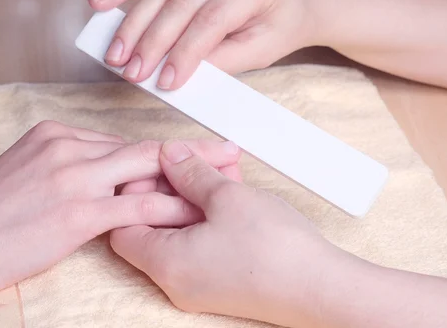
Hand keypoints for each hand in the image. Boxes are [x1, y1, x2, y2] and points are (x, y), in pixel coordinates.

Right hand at [0, 121, 240, 325]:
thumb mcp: (23, 173)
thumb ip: (64, 167)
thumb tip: (98, 177)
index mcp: (56, 134)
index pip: (120, 143)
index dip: (159, 152)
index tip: (188, 152)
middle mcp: (69, 147)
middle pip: (142, 147)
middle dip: (191, 152)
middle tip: (228, 152)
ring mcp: (75, 176)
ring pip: (146, 172)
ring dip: (192, 177)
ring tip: (228, 179)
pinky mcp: (77, 211)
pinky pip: (137, 205)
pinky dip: (171, 209)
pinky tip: (196, 214)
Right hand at [89, 0, 316, 89]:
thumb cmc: (282, 24)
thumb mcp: (262, 50)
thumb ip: (221, 59)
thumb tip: (176, 73)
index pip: (211, 20)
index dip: (184, 53)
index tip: (164, 82)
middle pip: (180, 3)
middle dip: (151, 41)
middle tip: (130, 71)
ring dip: (133, 22)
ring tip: (114, 52)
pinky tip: (102, 2)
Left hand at [110, 140, 347, 326]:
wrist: (323, 290)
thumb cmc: (276, 250)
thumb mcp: (226, 196)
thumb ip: (190, 172)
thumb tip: (168, 155)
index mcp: (166, 262)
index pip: (122, 225)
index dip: (136, 191)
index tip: (161, 168)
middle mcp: (176, 280)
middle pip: (154, 226)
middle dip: (175, 187)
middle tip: (197, 161)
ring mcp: (199, 286)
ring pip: (183, 231)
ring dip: (198, 197)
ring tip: (223, 170)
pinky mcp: (220, 284)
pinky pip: (202, 243)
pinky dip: (211, 216)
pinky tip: (234, 191)